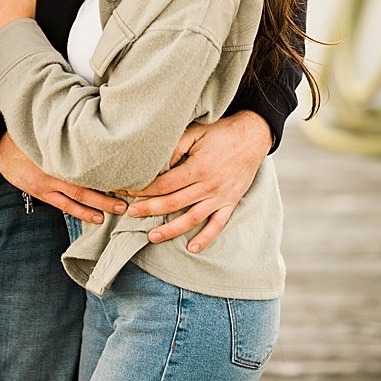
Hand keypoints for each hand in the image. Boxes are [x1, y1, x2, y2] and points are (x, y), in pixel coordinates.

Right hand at [0, 133, 126, 222]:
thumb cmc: (23, 134)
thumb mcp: (44, 128)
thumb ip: (66, 132)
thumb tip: (89, 125)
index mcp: (57, 152)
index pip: (88, 163)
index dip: (107, 170)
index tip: (127, 173)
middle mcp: (54, 169)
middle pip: (86, 182)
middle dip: (108, 191)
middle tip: (129, 197)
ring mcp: (46, 183)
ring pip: (77, 198)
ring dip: (98, 206)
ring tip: (117, 211)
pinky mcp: (40, 192)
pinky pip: (64, 205)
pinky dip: (80, 211)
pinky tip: (95, 217)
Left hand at [120, 112, 270, 252]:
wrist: (252, 137)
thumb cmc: (219, 133)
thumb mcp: (195, 132)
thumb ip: (174, 147)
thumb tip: (157, 164)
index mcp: (198, 168)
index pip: (164, 184)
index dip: (144, 189)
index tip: (127, 190)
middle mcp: (209, 186)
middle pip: (174, 203)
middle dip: (150, 209)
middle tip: (130, 213)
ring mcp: (221, 197)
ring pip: (193, 218)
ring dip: (172, 230)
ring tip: (152, 236)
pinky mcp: (230, 203)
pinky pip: (218, 224)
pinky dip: (205, 238)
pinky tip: (191, 248)